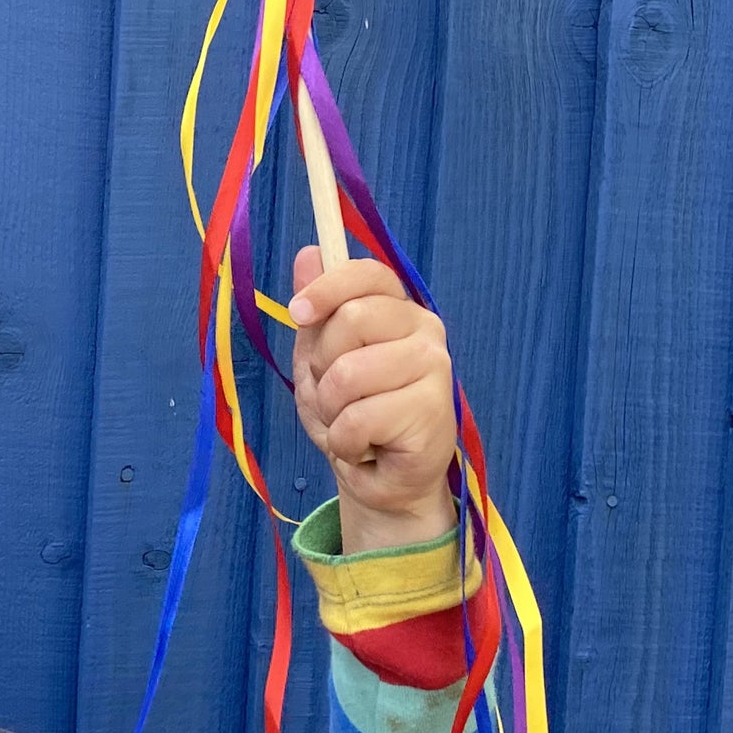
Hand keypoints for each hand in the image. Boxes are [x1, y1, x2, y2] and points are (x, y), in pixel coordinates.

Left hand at [288, 246, 457, 553]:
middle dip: (322, 367)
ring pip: (350, 374)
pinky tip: (366, 448)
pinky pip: (360, 418)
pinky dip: (346, 441)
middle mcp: (424, 330)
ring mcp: (435, 369)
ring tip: (350, 425)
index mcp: (397, 309)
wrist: (381, 479)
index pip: (368, 274)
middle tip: (335, 396)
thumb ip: (319, 309)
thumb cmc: (353, 414)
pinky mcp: (434, 411)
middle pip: (352, 320)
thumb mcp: (322, 359)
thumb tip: (308, 252)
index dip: (327, 287)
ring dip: (332, 410)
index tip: (297, 312)